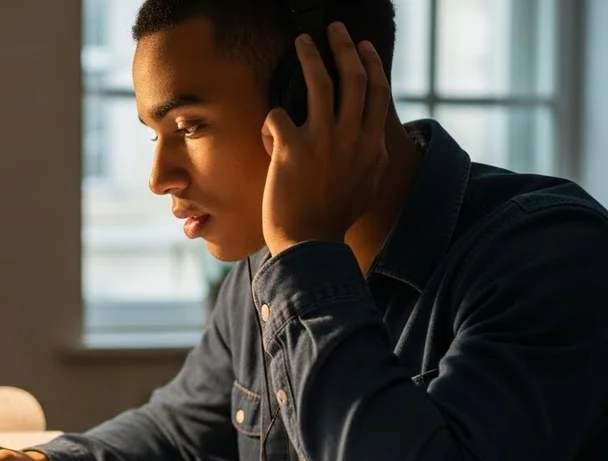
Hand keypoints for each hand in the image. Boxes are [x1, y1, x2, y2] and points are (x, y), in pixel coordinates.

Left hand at [260, 22, 391, 255]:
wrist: (311, 245)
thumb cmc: (333, 221)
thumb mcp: (367, 186)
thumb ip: (370, 158)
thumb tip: (371, 141)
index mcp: (372, 145)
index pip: (377, 93)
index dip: (371, 66)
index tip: (364, 48)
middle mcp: (352, 137)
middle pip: (354, 78)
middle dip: (345, 48)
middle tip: (335, 30)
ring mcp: (324, 141)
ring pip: (321, 83)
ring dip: (311, 57)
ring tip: (302, 42)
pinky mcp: (292, 149)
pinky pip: (278, 116)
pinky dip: (271, 121)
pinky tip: (268, 133)